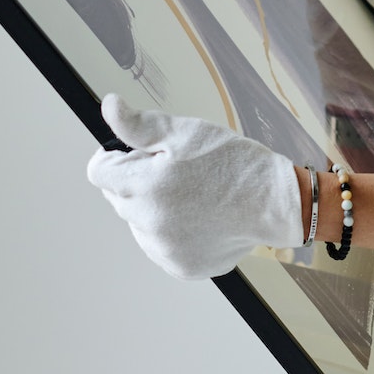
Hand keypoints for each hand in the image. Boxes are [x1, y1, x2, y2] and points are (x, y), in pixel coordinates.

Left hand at [86, 94, 302, 280]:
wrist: (275, 202)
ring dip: (152, 208)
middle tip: (176, 170)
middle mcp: (148, 224)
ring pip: (138, 223)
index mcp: (144, 187)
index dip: (117, 157)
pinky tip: (198, 216)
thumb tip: (108, 107)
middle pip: (118, 197)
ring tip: (191, 195)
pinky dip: (171, 231)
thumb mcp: (185, 132)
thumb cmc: (234, 163)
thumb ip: (138, 124)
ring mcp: (164, 250)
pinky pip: (159, 245)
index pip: (99, 172)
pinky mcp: (180, 266)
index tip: (140, 153)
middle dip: (137, 181)